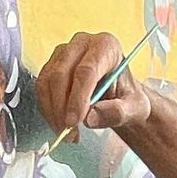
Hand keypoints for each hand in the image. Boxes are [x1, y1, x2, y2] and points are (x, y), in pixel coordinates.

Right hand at [36, 32, 152, 145]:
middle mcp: (82, 44)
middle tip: (67, 132)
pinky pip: (41, 88)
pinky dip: (47, 109)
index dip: (77, 98)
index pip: (86, 70)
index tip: (74, 122)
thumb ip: (117, 113)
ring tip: (66, 133)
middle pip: (62, 73)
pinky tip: (59, 125)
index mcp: (106, 46)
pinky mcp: (51, 66)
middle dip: (61, 106)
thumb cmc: (128, 98)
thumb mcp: (134, 108)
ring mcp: (63, 53)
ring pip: (47, 81)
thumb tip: (90, 118)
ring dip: (52, 110)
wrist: (119, 97)